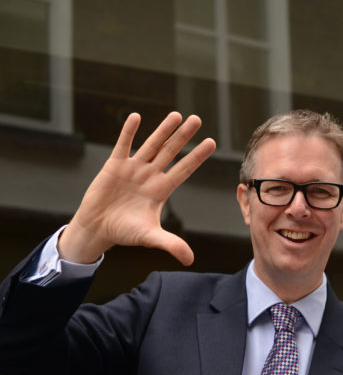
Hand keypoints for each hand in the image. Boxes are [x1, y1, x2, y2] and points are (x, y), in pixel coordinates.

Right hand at [60, 112, 215, 265]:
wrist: (98, 228)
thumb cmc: (125, 232)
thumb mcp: (150, 237)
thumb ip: (170, 244)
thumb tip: (190, 260)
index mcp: (162, 190)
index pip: (184, 169)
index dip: (197, 156)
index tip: (212, 142)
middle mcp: (150, 176)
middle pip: (171, 152)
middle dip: (183, 136)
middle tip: (197, 118)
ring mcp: (133, 169)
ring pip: (151, 145)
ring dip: (163, 130)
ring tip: (176, 115)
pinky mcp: (114, 166)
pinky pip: (123, 145)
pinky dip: (129, 132)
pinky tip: (136, 117)